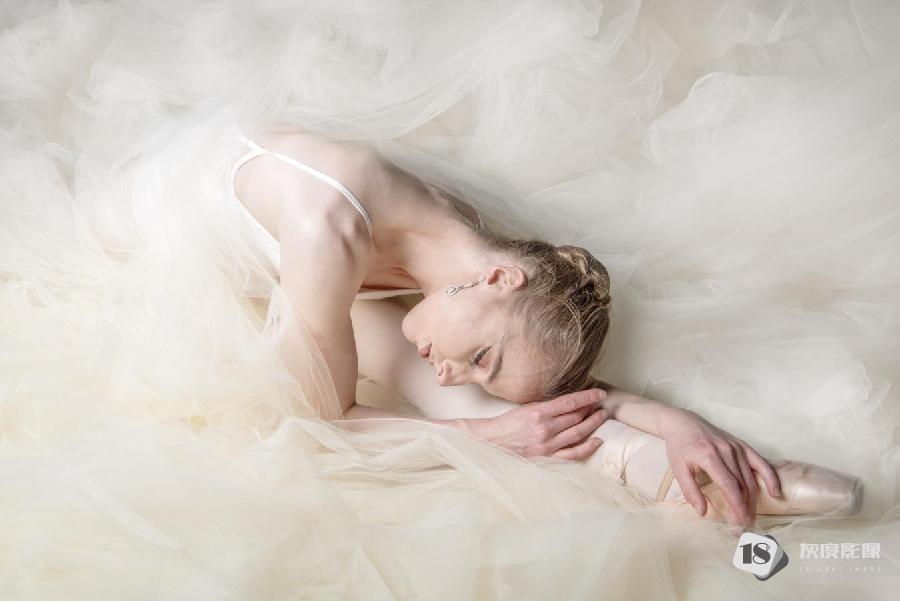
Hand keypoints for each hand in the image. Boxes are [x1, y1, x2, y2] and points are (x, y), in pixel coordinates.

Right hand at [474, 389, 608, 459]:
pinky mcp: (548, 458)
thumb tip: (570, 403)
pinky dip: (587, 447)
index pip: (570, 402)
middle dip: (591, 409)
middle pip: (576, 417)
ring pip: (578, 433)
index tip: (599, 393)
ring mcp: (548, 445)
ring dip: (593, 424)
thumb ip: (548, 406)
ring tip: (602, 416)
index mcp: (539, 413)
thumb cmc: (508, 423)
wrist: (492, 442)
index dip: (588, 397)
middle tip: (600, 403)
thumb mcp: (527, 408)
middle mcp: (545, 429)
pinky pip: (573, 453)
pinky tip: (597, 440)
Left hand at [659, 408, 781, 526]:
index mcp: (709, 457)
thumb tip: (702, 512)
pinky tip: (775, 491)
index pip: (729, 485)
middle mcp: (726, 451)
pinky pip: (760, 462)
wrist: (683, 423)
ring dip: (753, 498)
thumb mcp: (678, 469)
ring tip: (752, 515)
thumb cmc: (680, 447)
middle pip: (742, 484)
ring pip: (750, 477)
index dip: (736, 505)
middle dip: (745, 507)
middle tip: (745, 525)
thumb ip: (690, 491)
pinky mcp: (741, 445)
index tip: (740, 521)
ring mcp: (736, 447)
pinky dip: (770, 477)